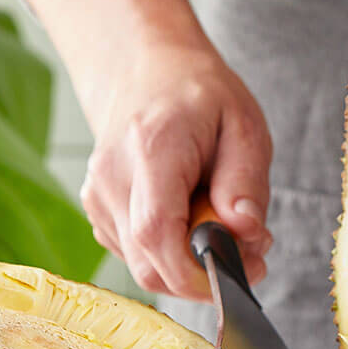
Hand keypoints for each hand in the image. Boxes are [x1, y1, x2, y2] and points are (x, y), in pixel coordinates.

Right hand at [79, 41, 272, 298]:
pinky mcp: (98, 210)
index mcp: (151, 148)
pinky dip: (170, 254)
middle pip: (148, 263)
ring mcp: (98, 195)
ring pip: (143, 266)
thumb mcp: (244, 125)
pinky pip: (136, 255)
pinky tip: (193, 222)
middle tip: (249, 253)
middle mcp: (112, 176)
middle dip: (203, 277)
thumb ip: (246, 182)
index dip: (195, 273)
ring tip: (224, 227)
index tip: (238, 274)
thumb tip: (246, 233)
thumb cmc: (199, 95)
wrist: (146, 71)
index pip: (156, 232)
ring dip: (189, 265)